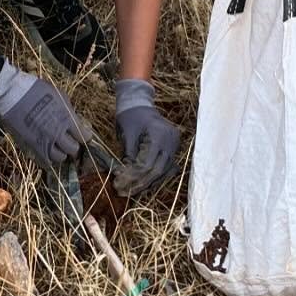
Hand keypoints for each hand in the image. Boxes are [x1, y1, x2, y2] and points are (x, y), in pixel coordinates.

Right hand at [0, 61, 86, 168]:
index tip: (82, 135)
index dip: (84, 137)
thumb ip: (69, 111)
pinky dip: (49, 158)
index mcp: (67, 119)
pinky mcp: (31, 145)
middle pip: (73, 149)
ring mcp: (43, 141)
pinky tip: (48, 151)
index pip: (84, 137)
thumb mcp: (59, 96)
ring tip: (58, 146)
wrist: (13, 93)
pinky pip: (44, 160)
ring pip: (60, 157)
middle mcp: (57, 133)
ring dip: (62, 153)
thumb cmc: (36, 90)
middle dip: (74, 146)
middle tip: (71, 141)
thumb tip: (76, 122)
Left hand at [114, 78, 180, 194]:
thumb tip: (125, 177)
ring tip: (133, 191)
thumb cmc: (130, 117)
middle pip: (158, 170)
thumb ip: (128, 155)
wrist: (139, 103)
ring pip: (164, 171)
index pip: (148, 164)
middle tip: (125, 192)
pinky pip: (167, 166)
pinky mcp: (173, 147)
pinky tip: (144, 184)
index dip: (134, 177)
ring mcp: (175, 144)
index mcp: (159, 135)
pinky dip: (156, 176)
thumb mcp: (126, 134)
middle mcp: (171, 140)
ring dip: (149, 183)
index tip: (120, 185)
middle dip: (141, 184)